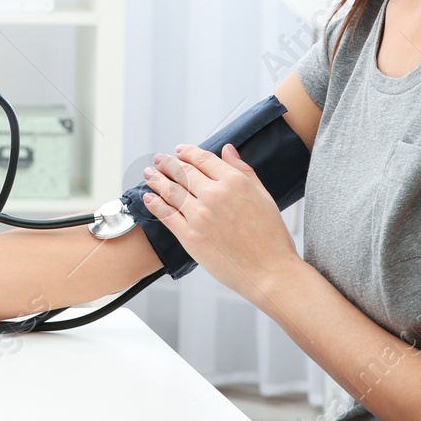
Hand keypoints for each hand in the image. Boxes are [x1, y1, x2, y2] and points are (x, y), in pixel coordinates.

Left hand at [141, 142, 301, 306]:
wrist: (270, 272)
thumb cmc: (272, 237)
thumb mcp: (263, 195)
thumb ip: (243, 170)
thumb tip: (227, 149)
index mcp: (234, 182)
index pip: (203, 159)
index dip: (188, 152)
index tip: (179, 150)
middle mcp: (214, 195)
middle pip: (183, 172)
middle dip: (168, 163)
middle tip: (158, 159)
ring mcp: (200, 215)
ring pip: (171, 191)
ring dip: (156, 180)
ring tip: (148, 174)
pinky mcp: (190, 236)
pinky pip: (167, 215)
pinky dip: (155, 203)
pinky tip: (148, 197)